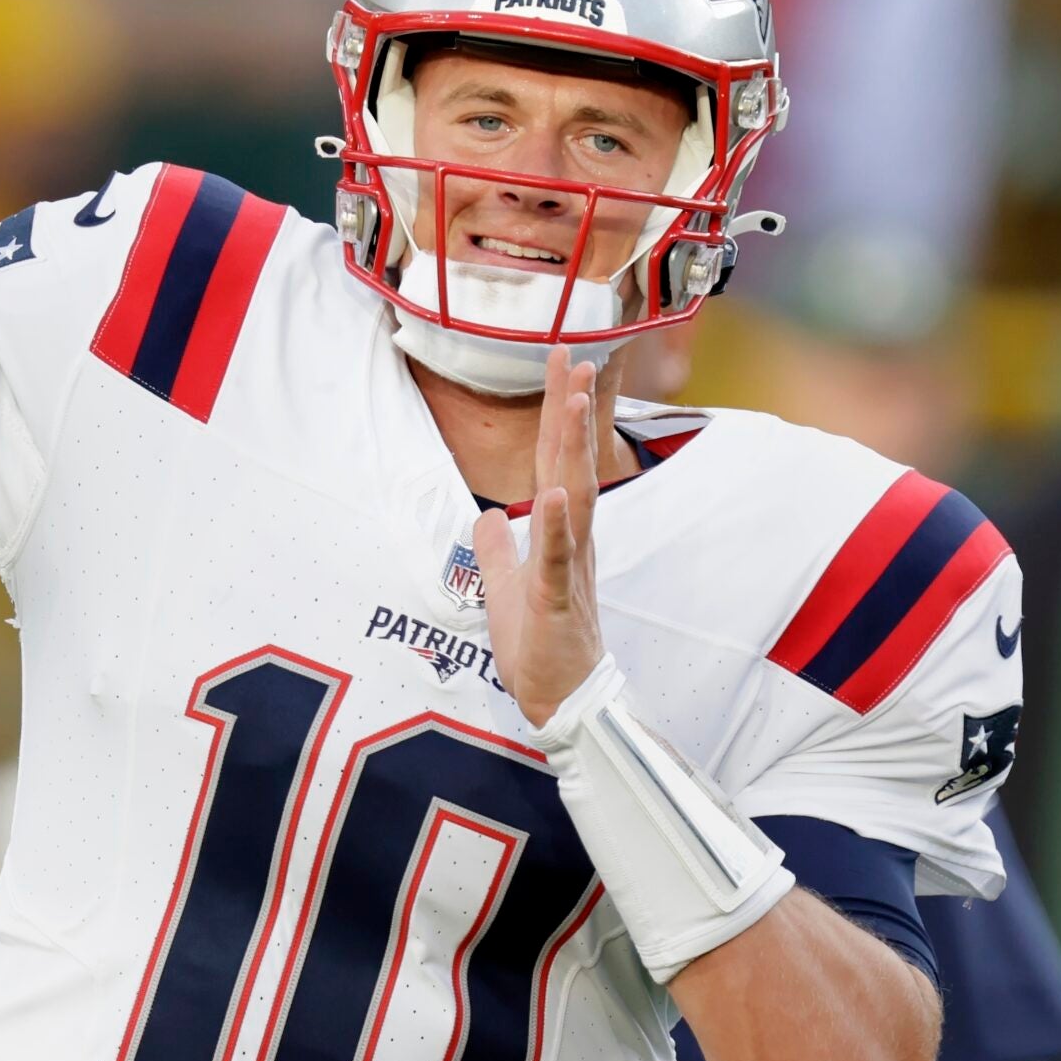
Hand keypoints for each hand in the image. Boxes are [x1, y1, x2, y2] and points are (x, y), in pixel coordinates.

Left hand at [473, 348, 605, 726]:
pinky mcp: (557, 601)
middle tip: (573, 356)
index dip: (559, 414)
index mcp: (560, 535)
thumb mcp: (506, 589)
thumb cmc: (540, 649)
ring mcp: (569, 569)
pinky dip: (554, 525)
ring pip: (574, 497)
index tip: (563, 365)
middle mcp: (572, 541)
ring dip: (572, 449)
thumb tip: (487, 515)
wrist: (564, 704)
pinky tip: (551, 494)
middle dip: (570, 410)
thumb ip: (497, 550)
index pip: (558, 462)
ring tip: (571, 402)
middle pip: (571, 464)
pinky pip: (557, 558)